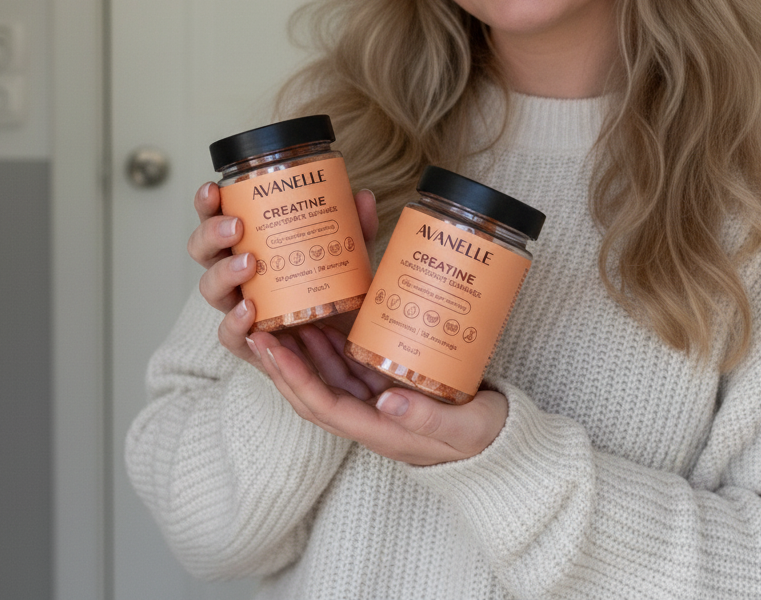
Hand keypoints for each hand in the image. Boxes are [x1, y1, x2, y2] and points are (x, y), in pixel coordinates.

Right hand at [187, 183, 379, 366]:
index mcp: (250, 243)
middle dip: (211, 234)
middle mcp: (236, 273)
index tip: (214, 189)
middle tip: (237, 226)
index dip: (208, 204)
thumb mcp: (349, 254)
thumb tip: (363, 196)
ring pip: (209, 288)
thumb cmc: (335, 288)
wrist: (345, 340)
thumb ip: (356, 228)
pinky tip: (250, 309)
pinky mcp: (247, 341)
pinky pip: (228, 334)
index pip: (218, 219)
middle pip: (202, 250)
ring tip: (250, 263)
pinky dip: (235, 321)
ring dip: (224, 273)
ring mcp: (238, 306)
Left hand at [248, 323, 507, 465]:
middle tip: (260, 327)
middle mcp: (368, 418)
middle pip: (312, 391)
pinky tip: (326, 320)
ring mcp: (376, 402)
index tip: (270, 348)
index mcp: (377, 431)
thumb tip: (388, 402)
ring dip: (303, 350)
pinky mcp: (388, 385)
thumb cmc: (481, 438)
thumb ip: (426, 418)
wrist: (500, 443)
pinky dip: (332, 345)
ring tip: (284, 317)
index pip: (320, 404)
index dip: (292, 377)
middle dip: (283, 363)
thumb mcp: (462, 429)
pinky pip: (350, 366)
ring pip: (327, 376)